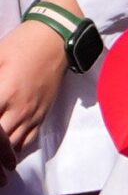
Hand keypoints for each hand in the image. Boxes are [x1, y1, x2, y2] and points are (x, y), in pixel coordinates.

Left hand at [0, 20, 70, 159]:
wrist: (55, 42)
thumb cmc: (21, 46)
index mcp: (4, 93)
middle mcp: (19, 109)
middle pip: (0, 140)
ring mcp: (33, 114)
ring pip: (12, 146)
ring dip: (1, 153)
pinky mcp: (42, 115)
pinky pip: (28, 140)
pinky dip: (15, 149)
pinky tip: (6, 152)